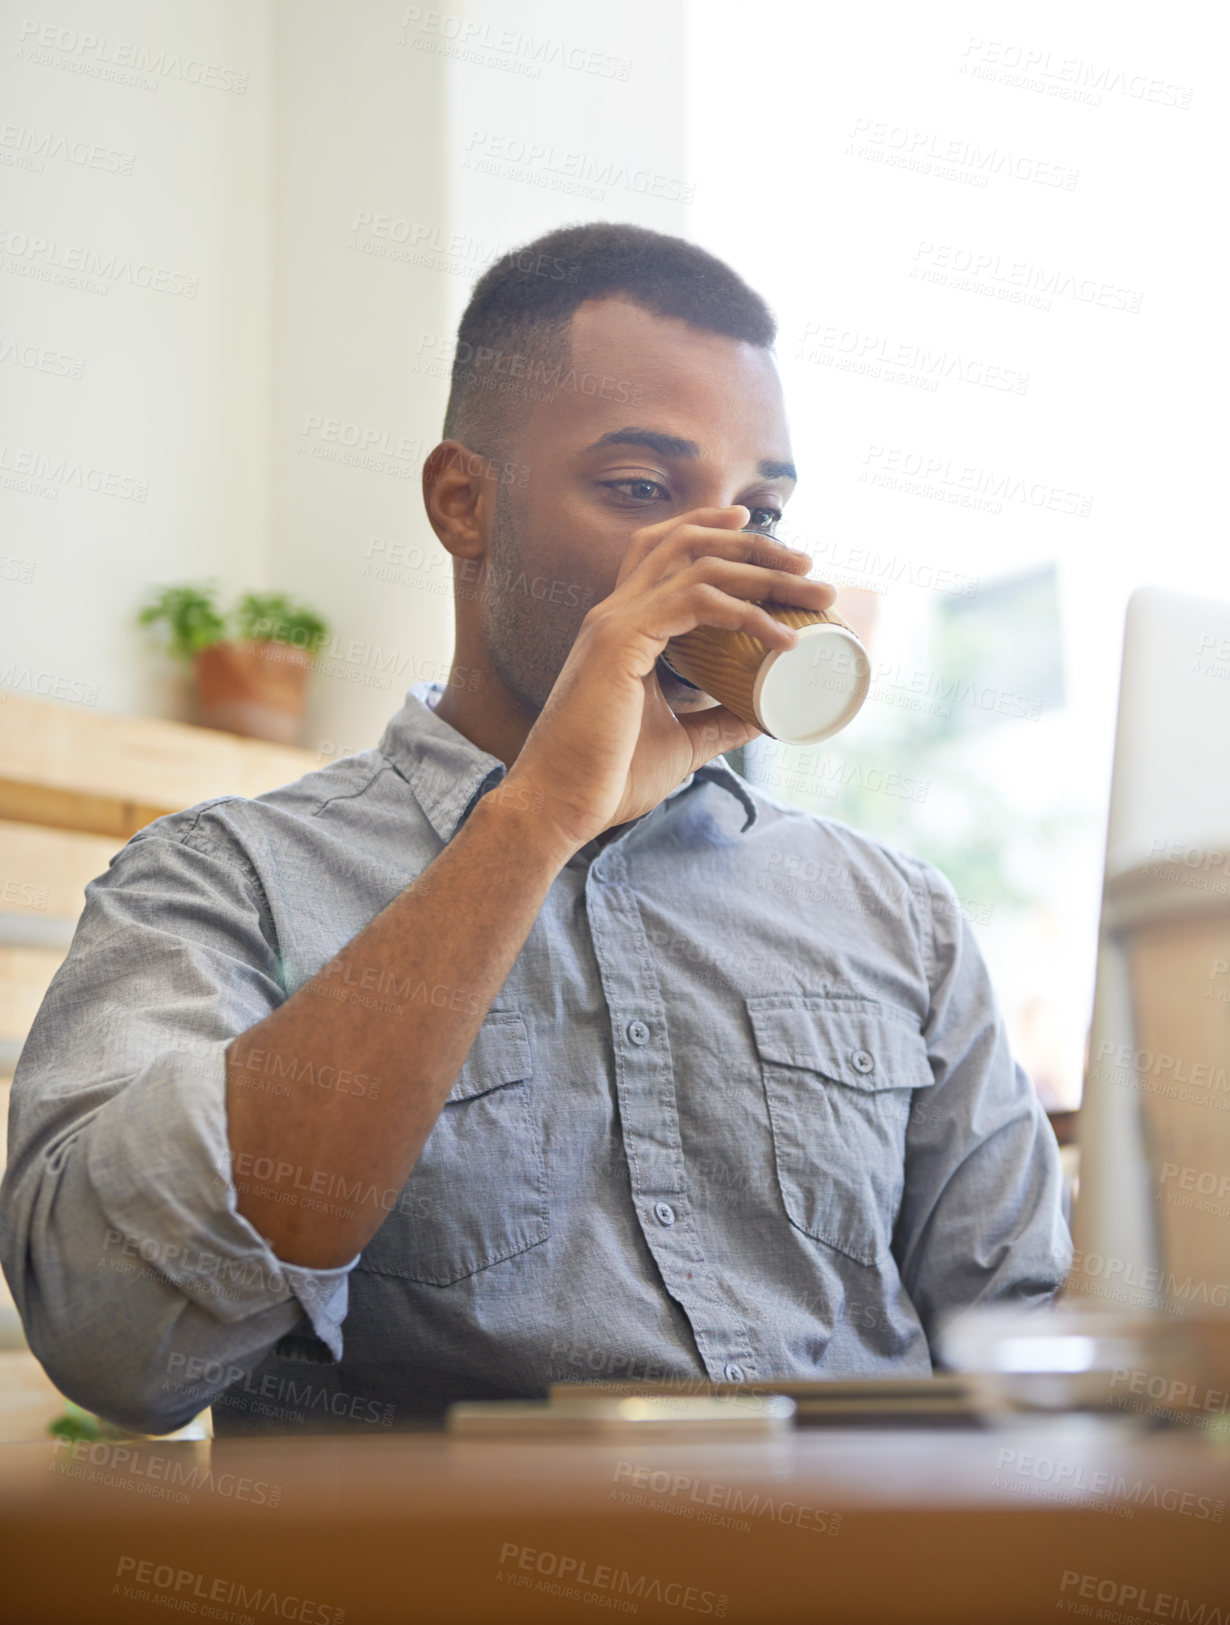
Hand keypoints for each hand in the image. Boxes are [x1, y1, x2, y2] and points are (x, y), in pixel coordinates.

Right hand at [505, 506, 835, 855]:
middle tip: (807, 566)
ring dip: (763, 571)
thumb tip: (762, 717)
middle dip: (753, 545)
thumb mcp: (680, 743)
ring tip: (811, 590)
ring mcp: (614, 623)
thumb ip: (716, 723)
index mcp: (621, 628)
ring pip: (698, 564)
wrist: (562, 805)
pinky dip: (747, 613)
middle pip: (685, 542)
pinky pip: (696, 603)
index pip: (662, 552)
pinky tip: (782, 636)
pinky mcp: (621, 641)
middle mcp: (614, 613)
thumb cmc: (609, 777)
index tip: (762, 538)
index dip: (711, 532)